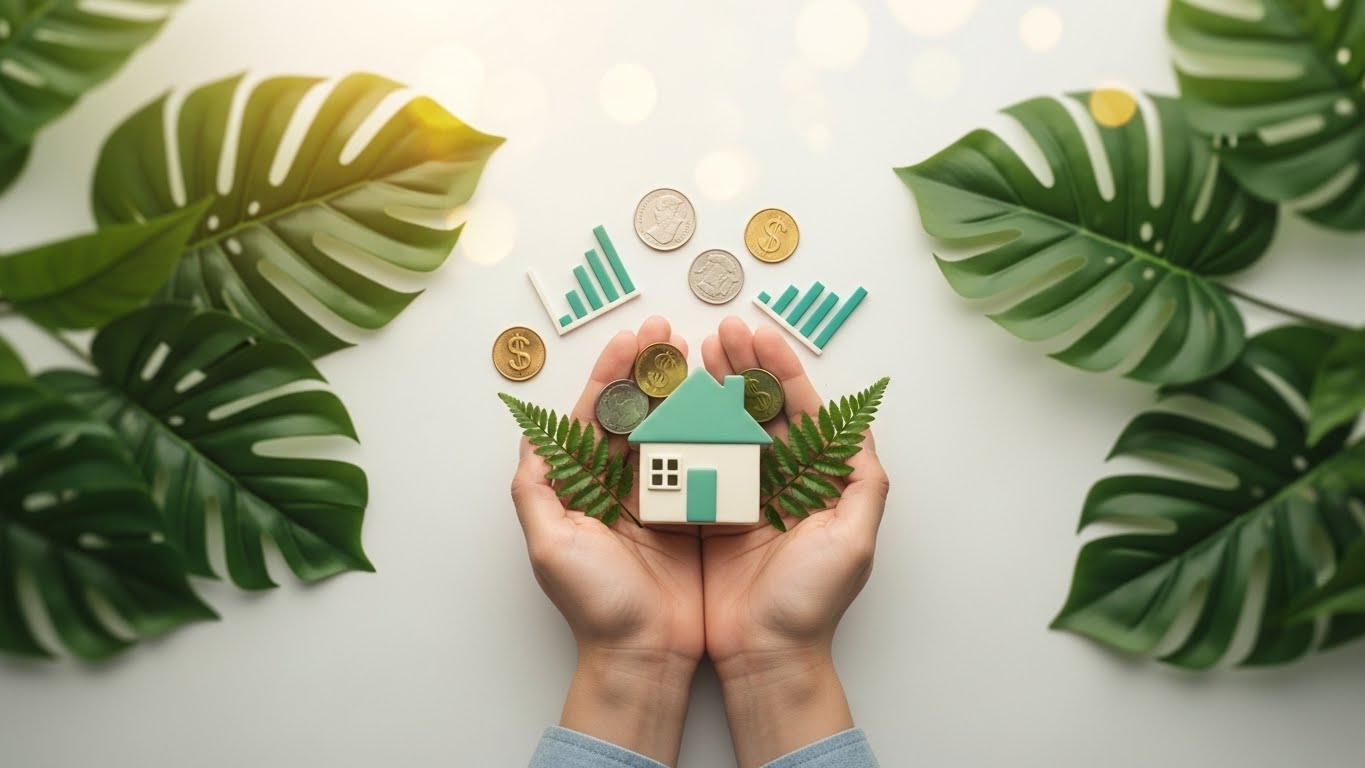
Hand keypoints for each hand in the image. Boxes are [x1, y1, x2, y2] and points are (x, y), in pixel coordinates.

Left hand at [511, 316, 702, 765]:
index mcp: (584, 487)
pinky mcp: (695, 515)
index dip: (611, 374)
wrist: (645, 657)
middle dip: (648, 369)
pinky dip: (713, 428)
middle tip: (667, 331)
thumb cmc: (595, 606)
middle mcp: (620, 487)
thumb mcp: (551, 545)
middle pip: (633, 413)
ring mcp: (660, 499)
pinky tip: (725, 399)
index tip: (633, 338)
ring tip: (699, 351)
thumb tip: (531, 434)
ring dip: (682, 389)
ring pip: (670, 429)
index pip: (594, 416)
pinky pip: (705, 461)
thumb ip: (536, 487)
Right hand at [700, 316, 889, 767]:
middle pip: (759, 410)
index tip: (758, 337)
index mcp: (815, 481)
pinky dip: (680, 429)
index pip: (800, 411)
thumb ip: (862, 482)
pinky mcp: (703, 515)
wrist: (764, 657)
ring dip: (710, 388)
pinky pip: (691, 462)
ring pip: (724, 427)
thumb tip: (861, 427)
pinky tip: (669, 401)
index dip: (780, 371)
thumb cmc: (811, 604)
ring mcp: (739, 496)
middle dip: (741, 368)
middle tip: (720, 333)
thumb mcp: (853, 542)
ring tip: (692, 352)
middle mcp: (778, 482)